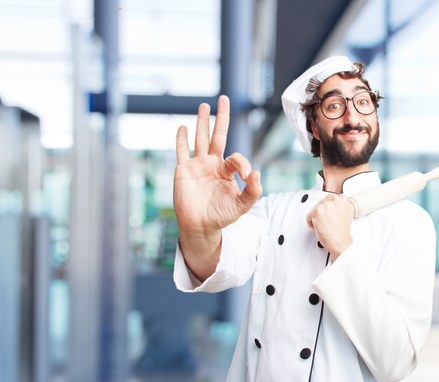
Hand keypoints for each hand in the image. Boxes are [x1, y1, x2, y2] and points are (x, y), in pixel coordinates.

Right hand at [174, 95, 262, 237]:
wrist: (200, 226)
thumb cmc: (221, 216)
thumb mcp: (242, 205)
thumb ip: (253, 191)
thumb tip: (257, 173)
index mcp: (227, 171)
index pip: (237, 158)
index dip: (244, 164)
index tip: (247, 176)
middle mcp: (213, 164)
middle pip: (218, 135)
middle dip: (221, 117)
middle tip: (224, 99)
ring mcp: (198, 166)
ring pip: (200, 138)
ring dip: (202, 122)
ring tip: (204, 105)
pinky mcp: (184, 170)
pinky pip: (182, 151)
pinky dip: (181, 139)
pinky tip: (183, 127)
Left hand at [306, 194, 354, 260]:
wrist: (340, 241)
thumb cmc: (342, 230)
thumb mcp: (347, 212)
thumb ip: (340, 205)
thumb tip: (334, 203)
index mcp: (342, 198)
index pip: (329, 198)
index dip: (328, 209)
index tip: (329, 214)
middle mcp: (333, 199)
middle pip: (321, 203)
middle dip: (322, 212)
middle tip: (327, 221)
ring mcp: (324, 205)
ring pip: (314, 209)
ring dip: (317, 217)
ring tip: (324, 224)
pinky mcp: (316, 212)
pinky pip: (308, 216)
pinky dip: (311, 222)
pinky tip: (319, 226)